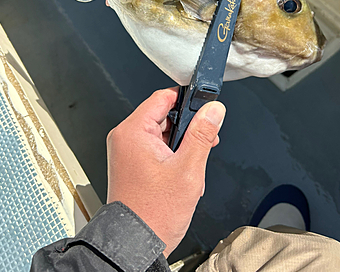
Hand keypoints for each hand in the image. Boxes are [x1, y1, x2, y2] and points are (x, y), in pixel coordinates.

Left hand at [107, 88, 225, 256]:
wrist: (137, 244)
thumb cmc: (153, 214)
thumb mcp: (188, 169)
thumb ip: (203, 134)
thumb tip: (213, 110)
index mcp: (133, 132)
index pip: (163, 97)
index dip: (187, 99)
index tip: (204, 105)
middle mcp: (125, 138)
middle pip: (164, 114)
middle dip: (188, 128)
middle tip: (203, 142)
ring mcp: (127, 150)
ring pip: (162, 132)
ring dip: (182, 145)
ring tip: (190, 166)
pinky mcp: (131, 162)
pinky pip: (156, 146)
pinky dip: (172, 155)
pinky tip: (182, 172)